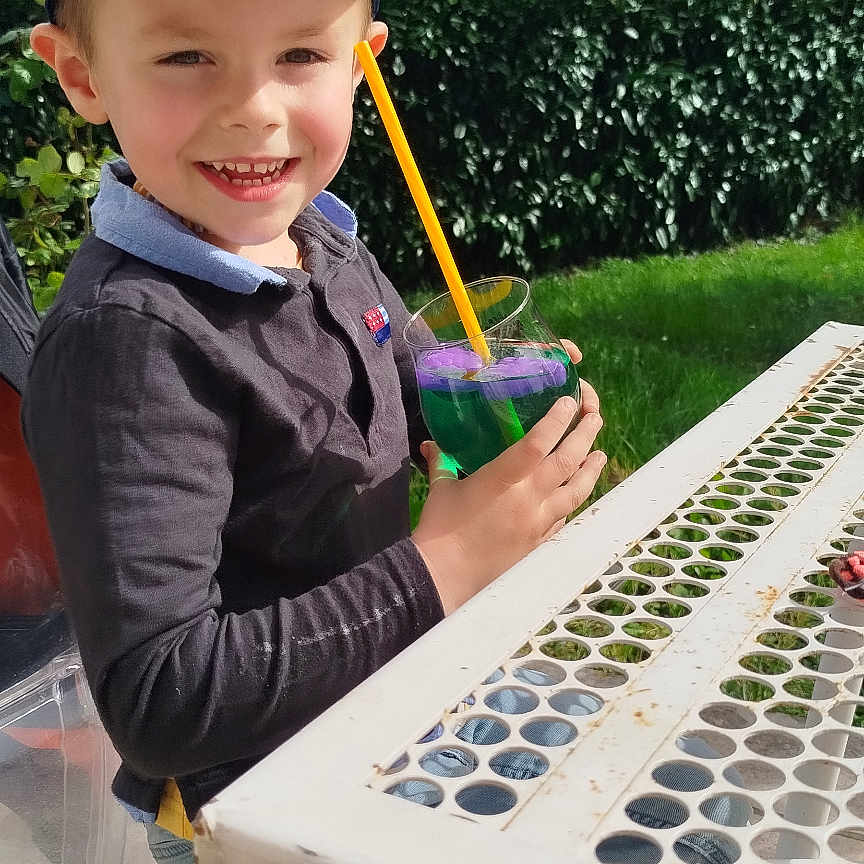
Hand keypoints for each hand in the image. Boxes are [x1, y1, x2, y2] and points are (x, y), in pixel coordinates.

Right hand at [412, 351, 604, 614]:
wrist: (444, 578)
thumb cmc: (439, 531)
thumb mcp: (441, 489)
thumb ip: (441, 462)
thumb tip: (430, 444)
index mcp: (503, 479)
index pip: (538, 441)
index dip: (557, 418)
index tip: (568, 400)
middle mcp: (528, 498)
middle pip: (568, 461)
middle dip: (585, 434)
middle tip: (594, 415)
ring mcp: (538, 523)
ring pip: (576, 490)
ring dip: (591, 469)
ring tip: (600, 453)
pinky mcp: (539, 543)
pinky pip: (565, 517)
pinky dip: (573, 500)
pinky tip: (576, 493)